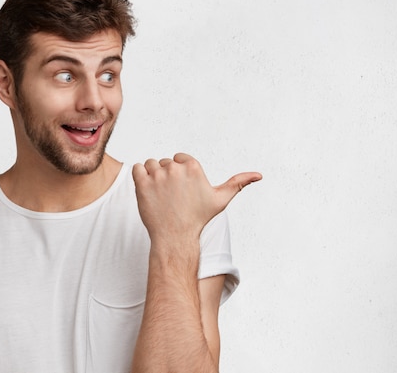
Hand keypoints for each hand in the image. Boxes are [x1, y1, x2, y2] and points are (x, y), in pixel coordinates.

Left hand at [132, 153, 261, 247]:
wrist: (175, 237)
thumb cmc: (198, 218)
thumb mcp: (220, 199)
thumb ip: (238, 183)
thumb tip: (259, 175)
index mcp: (193, 167)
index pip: (180, 159)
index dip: (180, 173)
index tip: (182, 189)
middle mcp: (175, 169)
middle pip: (166, 162)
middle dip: (167, 176)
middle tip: (172, 197)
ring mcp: (157, 176)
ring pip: (151, 164)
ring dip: (153, 176)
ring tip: (160, 195)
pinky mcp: (142, 184)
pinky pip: (138, 168)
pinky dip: (140, 177)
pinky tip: (149, 191)